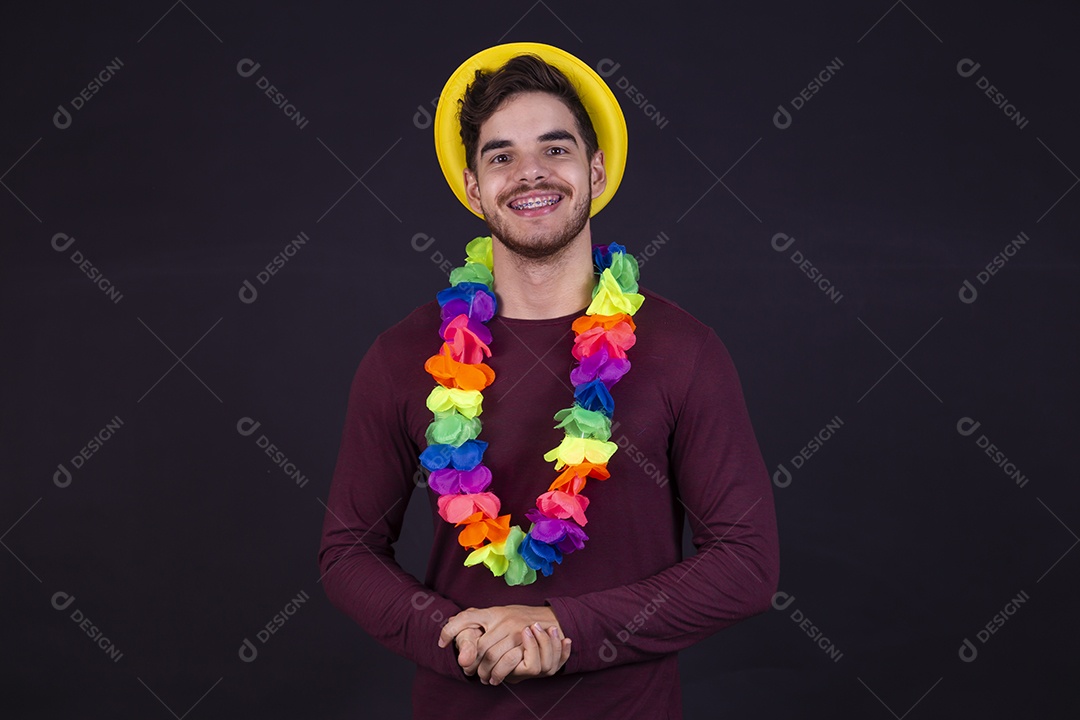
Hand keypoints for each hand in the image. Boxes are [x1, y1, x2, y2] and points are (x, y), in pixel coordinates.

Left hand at [439, 605, 569, 683]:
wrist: (552, 619)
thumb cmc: (521, 618)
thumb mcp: (500, 613)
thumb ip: (480, 619)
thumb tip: (453, 625)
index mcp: (493, 612)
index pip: (466, 617)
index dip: (450, 630)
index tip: (441, 642)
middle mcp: (503, 620)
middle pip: (478, 645)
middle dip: (470, 663)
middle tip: (467, 672)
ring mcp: (515, 632)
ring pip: (491, 656)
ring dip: (483, 671)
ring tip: (481, 677)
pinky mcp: (526, 644)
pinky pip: (507, 662)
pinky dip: (498, 674)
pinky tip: (495, 678)